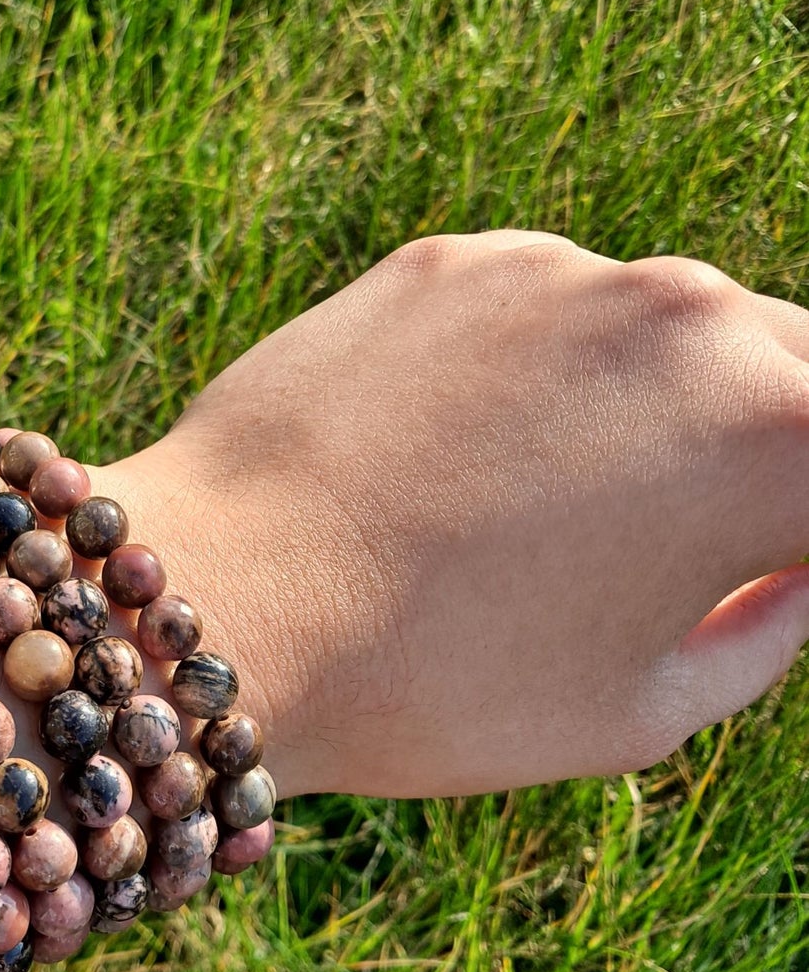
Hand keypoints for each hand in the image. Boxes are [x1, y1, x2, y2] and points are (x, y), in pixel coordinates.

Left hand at [94, 230, 808, 797]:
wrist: (221, 609)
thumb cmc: (434, 689)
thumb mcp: (643, 710)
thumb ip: (769, 628)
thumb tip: (797, 568)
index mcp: (781, 437)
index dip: (789, 532)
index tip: (738, 566)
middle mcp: (693, 318)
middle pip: (782, 376)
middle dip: (756, 452)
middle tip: (665, 542)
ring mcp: (564, 273)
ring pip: (658, 333)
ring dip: (644, 403)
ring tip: (533, 510)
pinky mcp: (453, 260)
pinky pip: (540, 313)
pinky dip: (534, 374)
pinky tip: (452, 455)